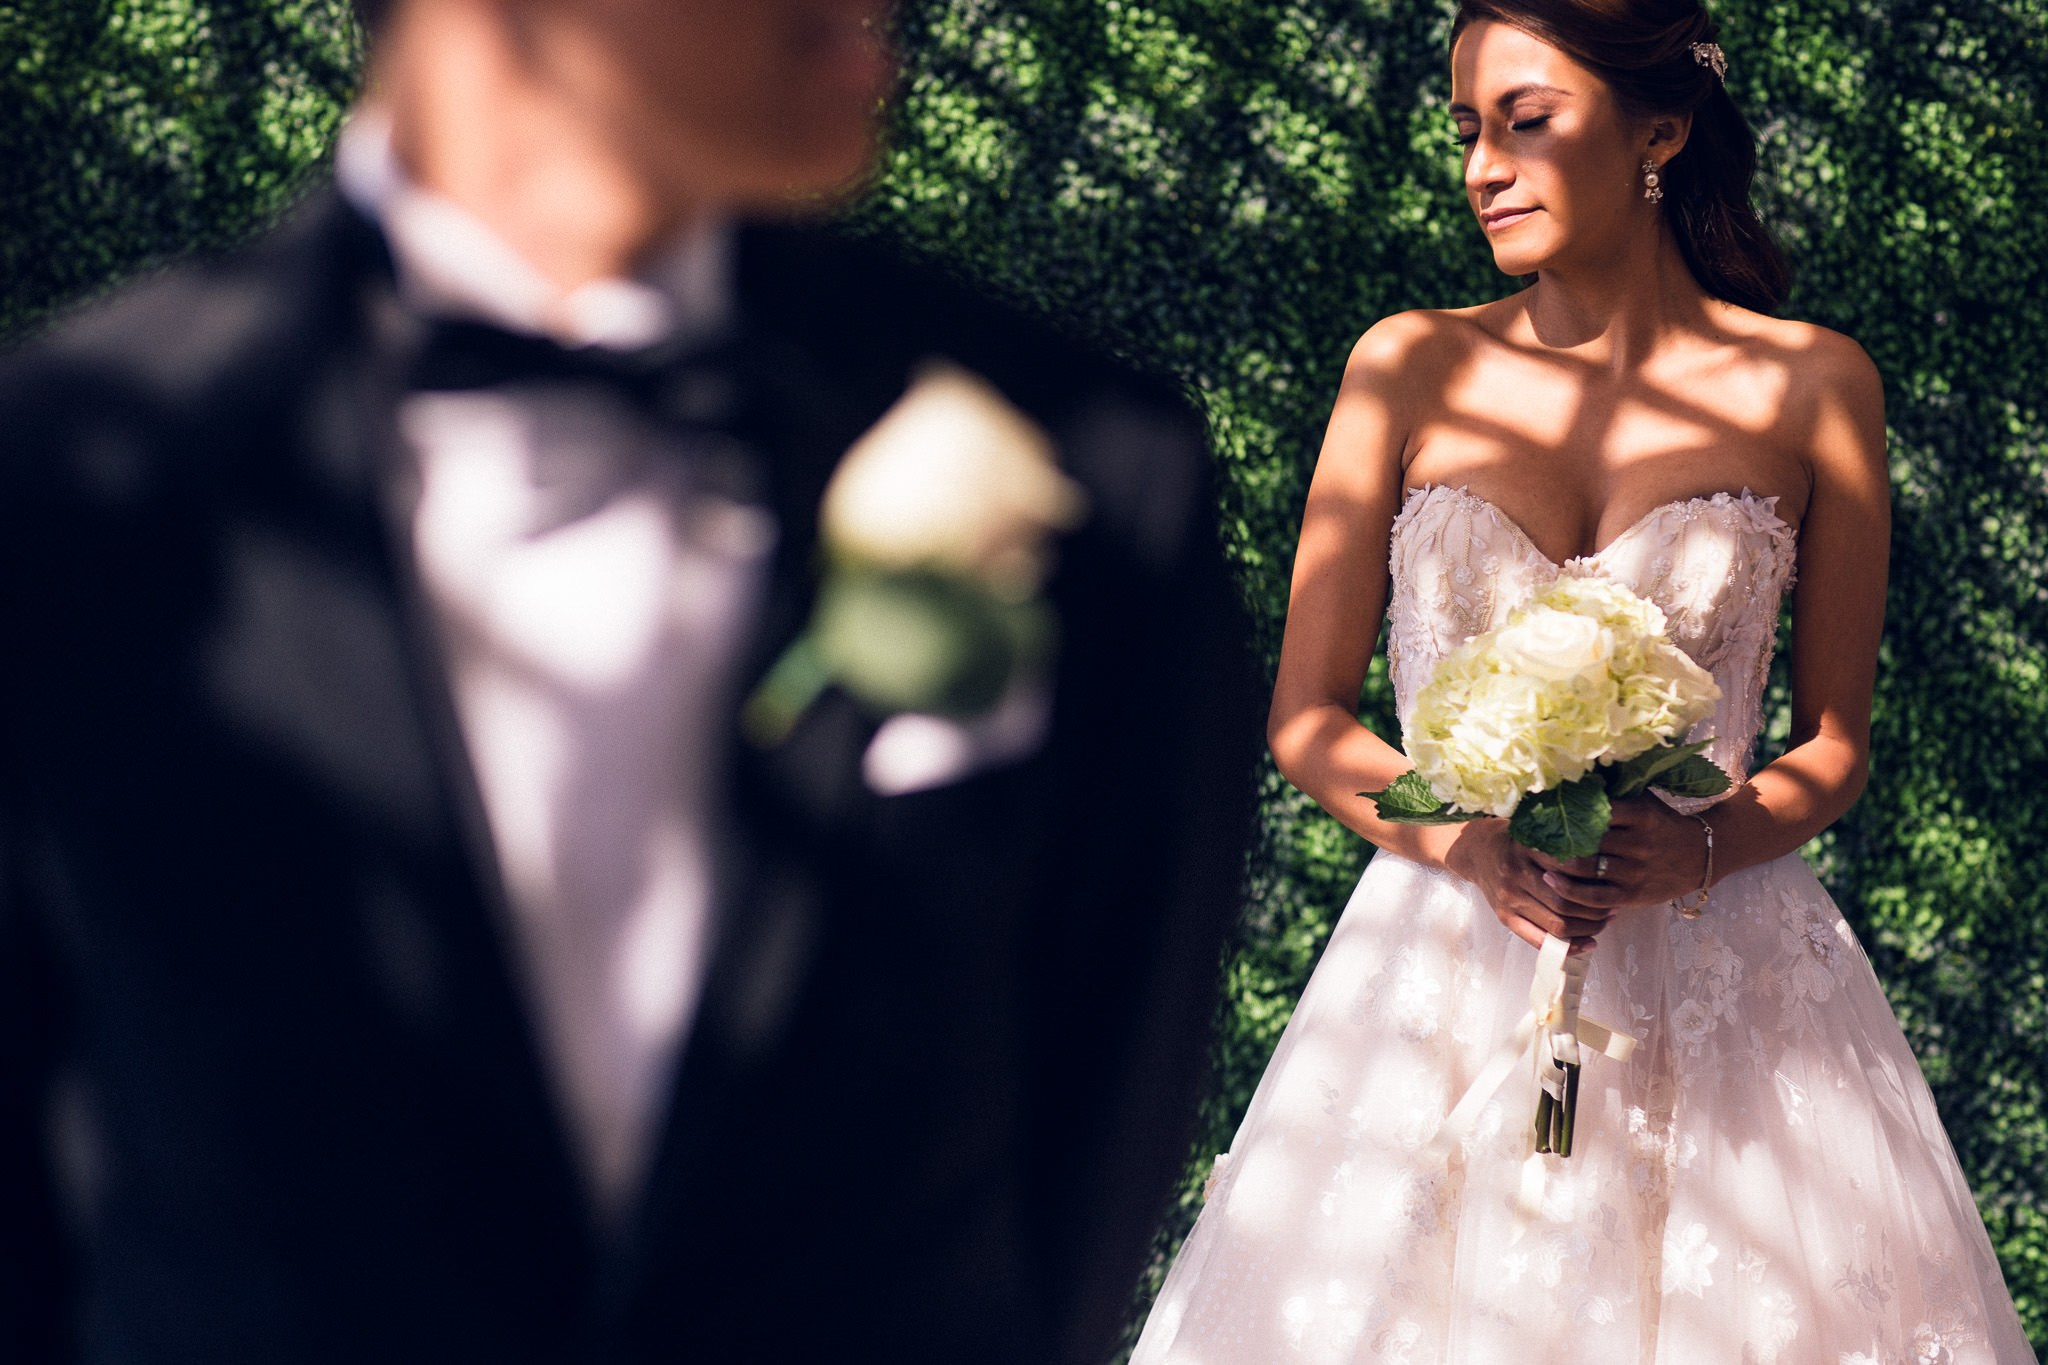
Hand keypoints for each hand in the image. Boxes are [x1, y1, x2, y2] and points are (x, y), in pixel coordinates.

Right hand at [1443, 819, 1615, 951]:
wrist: (1476, 851)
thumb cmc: (1515, 840)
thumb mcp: (1537, 832)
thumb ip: (1562, 844)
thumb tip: (1603, 859)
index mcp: (1527, 849)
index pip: (1571, 870)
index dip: (1596, 880)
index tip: (1614, 883)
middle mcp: (1516, 874)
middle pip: (1565, 902)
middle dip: (1596, 910)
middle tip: (1614, 908)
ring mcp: (1509, 899)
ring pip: (1557, 924)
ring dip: (1587, 928)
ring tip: (1604, 922)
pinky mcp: (1504, 917)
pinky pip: (1540, 940)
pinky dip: (1568, 946)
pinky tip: (1588, 942)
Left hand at [1538, 795, 1711, 914]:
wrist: (1701, 854)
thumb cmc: (1662, 823)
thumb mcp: (1644, 800)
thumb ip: (1614, 789)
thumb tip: (1573, 771)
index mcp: (1640, 814)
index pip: (1595, 811)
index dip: (1564, 811)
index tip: (1539, 809)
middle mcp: (1638, 842)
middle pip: (1586, 841)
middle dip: (1554, 840)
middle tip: (1527, 836)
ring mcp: (1635, 871)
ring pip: (1587, 869)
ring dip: (1556, 865)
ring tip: (1533, 857)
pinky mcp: (1633, 895)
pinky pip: (1595, 897)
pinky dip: (1570, 892)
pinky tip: (1551, 882)